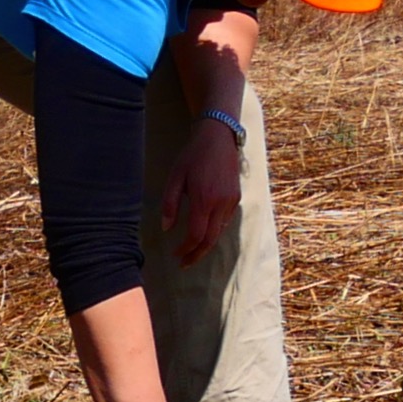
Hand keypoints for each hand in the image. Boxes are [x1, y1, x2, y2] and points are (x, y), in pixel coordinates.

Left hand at [168, 116, 240, 264]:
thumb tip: (166, 228)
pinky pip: (225, 221)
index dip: (186, 249)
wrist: (219, 137)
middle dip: (196, 254)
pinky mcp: (236, 197)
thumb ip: (170, 204)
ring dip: (205, 245)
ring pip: (219, 232)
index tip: (176, 255)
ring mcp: (231, 201)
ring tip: (192, 252)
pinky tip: (203, 233)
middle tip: (184, 263)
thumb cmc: (193, 155)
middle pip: (210, 239)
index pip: (196, 235)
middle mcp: (221, 203)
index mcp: (204, 199)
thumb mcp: (175, 177)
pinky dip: (214, 231)